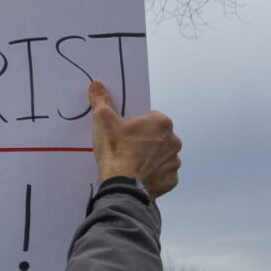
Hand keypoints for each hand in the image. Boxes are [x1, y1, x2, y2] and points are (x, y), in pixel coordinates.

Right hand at [89, 81, 180, 195]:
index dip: (138, 124)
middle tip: (127, 147)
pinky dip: (154, 174)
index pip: (152, 117)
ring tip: (132, 163)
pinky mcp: (172, 180)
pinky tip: (139, 175)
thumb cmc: (116, 150)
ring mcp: (174, 162)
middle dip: (147, 140)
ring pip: (162, 155)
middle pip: (159, 136)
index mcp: (161, 123)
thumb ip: (101, 101)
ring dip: (151, 157)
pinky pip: (163, 173)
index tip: (126, 131)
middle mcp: (174, 141)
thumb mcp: (103, 121)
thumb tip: (97, 84)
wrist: (123, 187)